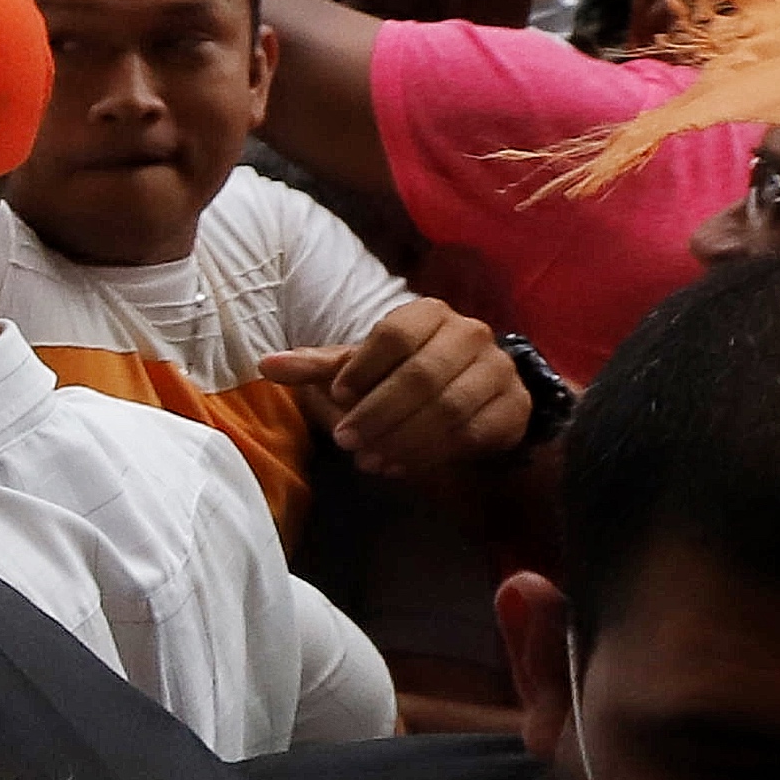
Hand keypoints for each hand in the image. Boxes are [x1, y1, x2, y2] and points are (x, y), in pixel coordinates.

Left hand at [258, 297, 531, 478]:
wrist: (475, 390)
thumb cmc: (404, 373)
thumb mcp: (361, 367)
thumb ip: (318, 367)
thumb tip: (265, 366)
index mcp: (429, 313)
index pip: (395, 334)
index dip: (363, 368)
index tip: (336, 396)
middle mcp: (470, 333)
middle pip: (421, 375)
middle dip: (378, 414)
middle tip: (346, 442)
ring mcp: (497, 369)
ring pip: (449, 408)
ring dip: (403, 439)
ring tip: (370, 461)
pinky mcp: (514, 406)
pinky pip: (473, 434)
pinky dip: (432, 454)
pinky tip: (402, 465)